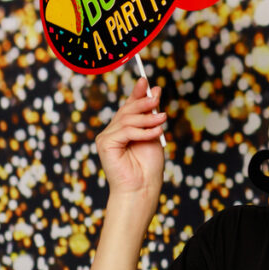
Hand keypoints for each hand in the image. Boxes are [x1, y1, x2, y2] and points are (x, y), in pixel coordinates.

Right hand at [95, 77, 166, 203]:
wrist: (142, 188)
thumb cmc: (149, 167)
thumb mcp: (154, 135)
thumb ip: (151, 115)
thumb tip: (154, 91)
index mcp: (123, 130)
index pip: (128, 107)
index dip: (137, 93)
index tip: (146, 81)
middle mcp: (112, 132)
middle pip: (126, 110)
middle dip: (143, 102)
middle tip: (157, 97)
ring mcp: (106, 138)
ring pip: (127, 119)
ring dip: (148, 118)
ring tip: (162, 118)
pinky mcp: (105, 144)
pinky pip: (126, 131)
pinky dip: (143, 131)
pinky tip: (157, 132)